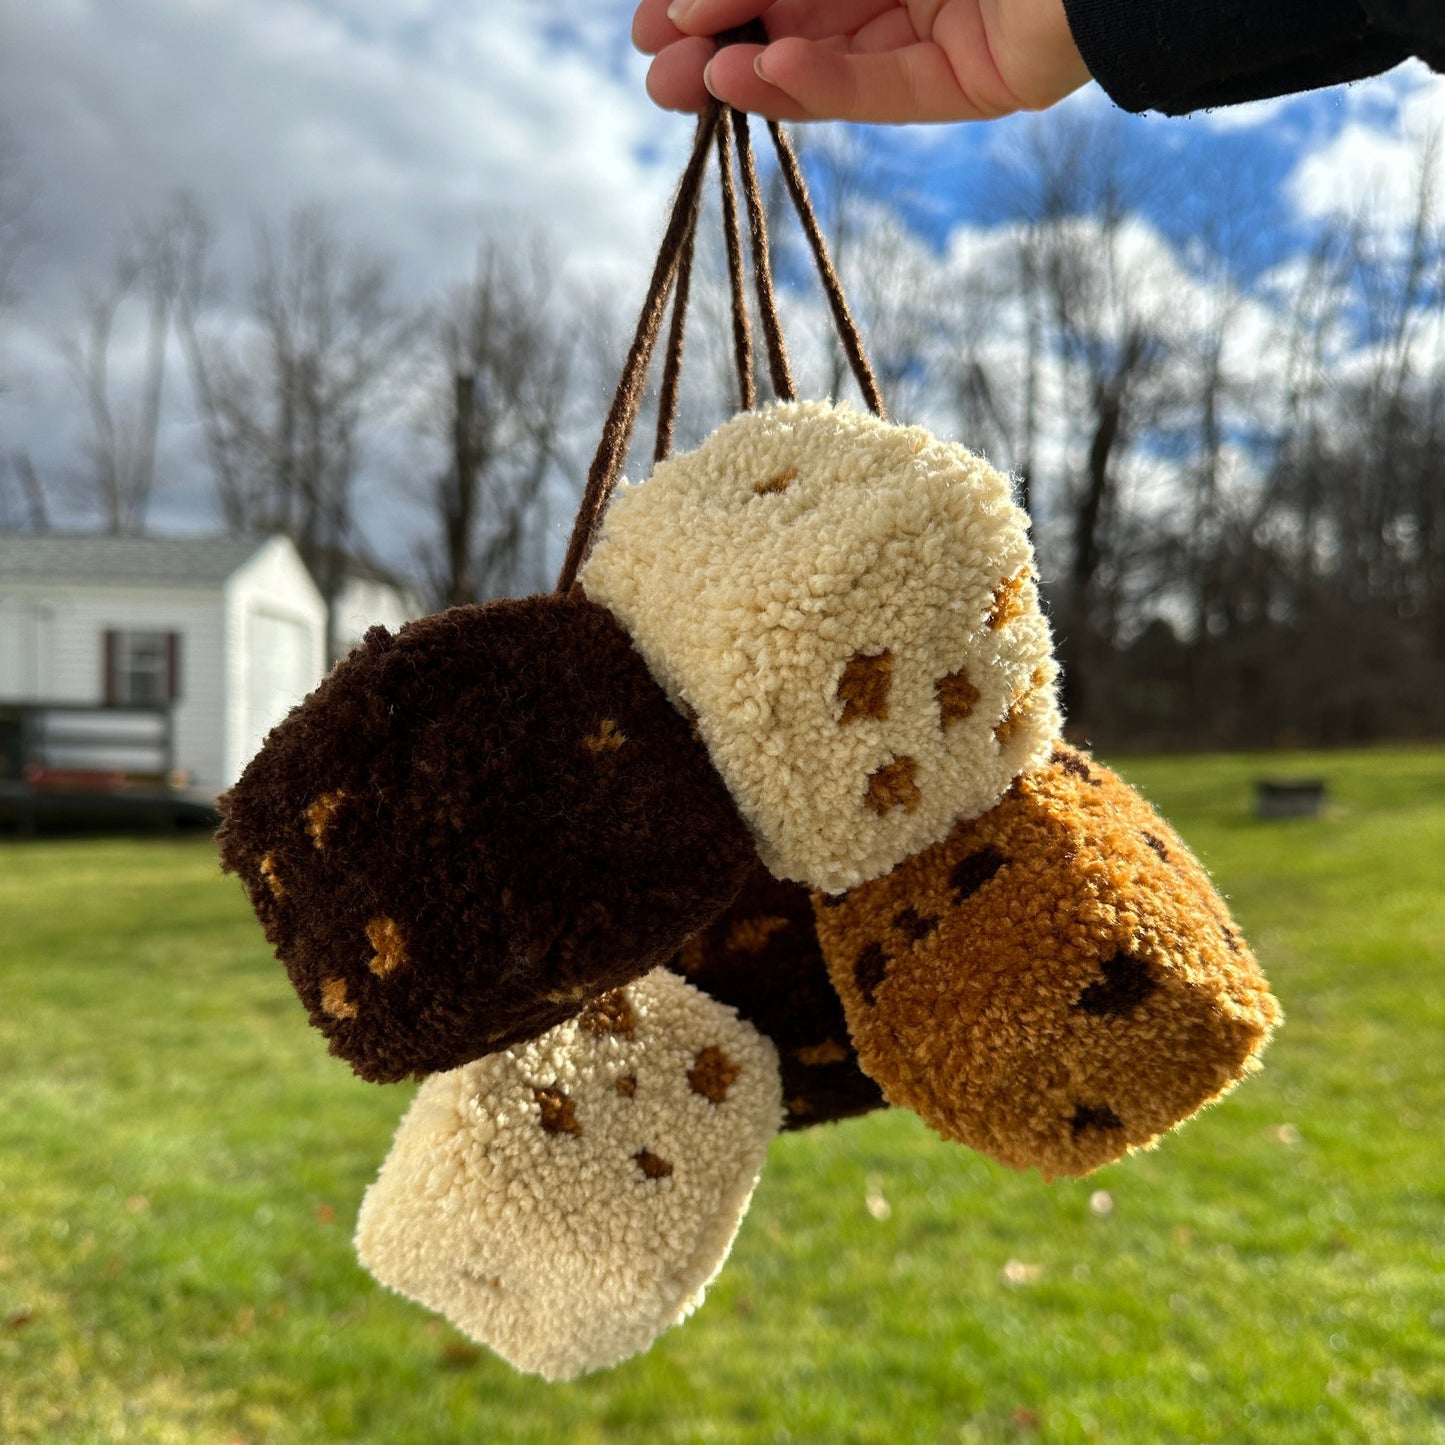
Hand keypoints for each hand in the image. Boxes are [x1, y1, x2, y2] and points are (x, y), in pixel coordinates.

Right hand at [634, 0, 1091, 122]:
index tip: (652, 16)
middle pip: (800, 16)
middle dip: (721, 41)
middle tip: (654, 70)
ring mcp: (949, 31)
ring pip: (834, 59)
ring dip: (753, 72)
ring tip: (682, 85)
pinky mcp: (979, 82)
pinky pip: (886, 87)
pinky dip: (819, 83)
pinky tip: (756, 76)